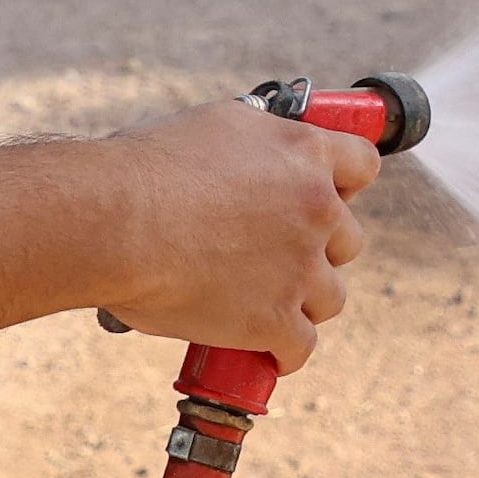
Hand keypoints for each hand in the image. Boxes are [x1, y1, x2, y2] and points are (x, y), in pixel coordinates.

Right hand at [94, 99, 375, 363]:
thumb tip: (250, 158)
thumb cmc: (146, 168)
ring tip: (266, 303)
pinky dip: (282, 352)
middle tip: (276, 254)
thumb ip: (254, 143)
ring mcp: (300, 267)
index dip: (343, 185)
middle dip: (318, 249)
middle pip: (348, 240)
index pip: (363, 165)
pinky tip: (267, 350)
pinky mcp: (275, 319)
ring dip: (302, 301)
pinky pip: (300, 346)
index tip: (324, 197)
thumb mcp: (215, 125)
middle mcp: (316, 208)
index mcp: (304, 152)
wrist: (115, 220)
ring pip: (329, 297)